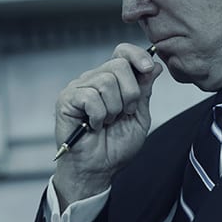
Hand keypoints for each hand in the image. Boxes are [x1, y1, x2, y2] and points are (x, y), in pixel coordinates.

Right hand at [52, 43, 162, 205]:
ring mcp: (79, 87)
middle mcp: (95, 79)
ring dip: (114, 108)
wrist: (98, 169)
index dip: (137, 56)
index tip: (148, 69)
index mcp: (113, 81)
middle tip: (123, 113)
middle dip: (130, 93)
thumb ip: (145, 91)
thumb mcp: (139, 116)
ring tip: (107, 122)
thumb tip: (155, 66)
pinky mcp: (66, 99)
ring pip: (106, 81)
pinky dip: (99, 115)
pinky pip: (90, 97)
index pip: (123, 52)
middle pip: (119, 65)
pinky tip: (94, 126)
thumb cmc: (116, 145)